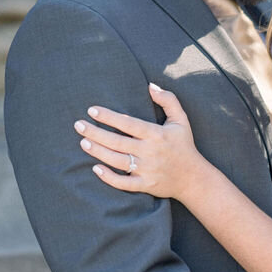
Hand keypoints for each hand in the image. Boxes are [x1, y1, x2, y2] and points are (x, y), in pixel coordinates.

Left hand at [76, 83, 208, 199]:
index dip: (109, 117)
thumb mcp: (181, 119)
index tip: (92, 110)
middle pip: (117, 142)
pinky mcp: (145, 185)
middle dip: (96, 133)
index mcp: (157, 134)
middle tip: (78, 125)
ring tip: (83, 142)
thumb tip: (150, 86)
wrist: (193, 178)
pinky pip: (123, 183)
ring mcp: (147, 170)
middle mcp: (150, 152)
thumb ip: (168, 100)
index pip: (128, 123)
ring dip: (98, 151)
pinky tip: (95, 168)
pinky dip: (109, 177)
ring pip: (117, 160)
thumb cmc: (184, 145)